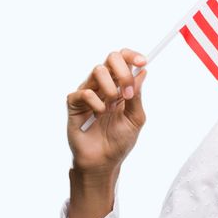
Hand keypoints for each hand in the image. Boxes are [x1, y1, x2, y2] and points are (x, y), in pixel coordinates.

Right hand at [67, 48, 148, 174]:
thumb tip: (143, 72)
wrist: (103, 161)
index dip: (132, 56)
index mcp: (120, 87)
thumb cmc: (119, 141)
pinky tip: (98, 114)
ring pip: (97, 71)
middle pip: (110, 59)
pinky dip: (96, 102)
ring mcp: (89, 93)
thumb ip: (137, 95)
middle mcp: (104, 86)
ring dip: (110, 86)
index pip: (124, 61)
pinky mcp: (74, 104)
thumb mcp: (135, 118)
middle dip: (122, 71)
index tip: (143, 62)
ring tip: (113, 106)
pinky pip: (84, 92)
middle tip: (127, 92)